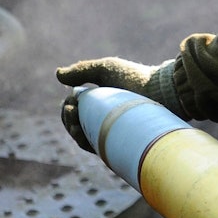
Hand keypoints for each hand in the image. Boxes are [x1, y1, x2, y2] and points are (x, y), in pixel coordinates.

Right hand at [55, 57, 176, 151]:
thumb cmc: (135, 79)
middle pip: (74, 124)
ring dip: (72, 130)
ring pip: (82, 137)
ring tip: (75, 121)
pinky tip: (81, 133)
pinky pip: (94, 148)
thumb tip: (58, 75)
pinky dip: (84, 142)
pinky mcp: (116, 144)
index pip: (74, 110)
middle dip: (67, 119)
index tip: (71, 101)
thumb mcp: (106, 69)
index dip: (67, 107)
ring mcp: (109, 132)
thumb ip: (82, 70)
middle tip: (71, 110)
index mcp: (98, 102)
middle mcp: (102, 118)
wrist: (160, 93)